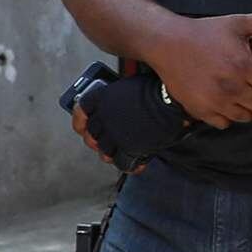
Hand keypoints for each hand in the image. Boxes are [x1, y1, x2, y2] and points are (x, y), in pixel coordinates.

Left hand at [68, 69, 183, 171]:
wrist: (171, 102)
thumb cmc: (156, 89)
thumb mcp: (130, 86)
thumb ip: (116, 97)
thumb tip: (116, 106)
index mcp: (101, 97)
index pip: (80, 111)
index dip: (80, 121)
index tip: (82, 126)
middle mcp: (103, 117)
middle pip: (92, 135)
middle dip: (97, 140)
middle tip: (106, 142)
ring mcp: (114, 134)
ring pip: (104, 152)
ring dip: (112, 154)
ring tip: (121, 152)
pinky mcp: (128, 148)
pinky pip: (122, 163)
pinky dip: (130, 165)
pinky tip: (137, 162)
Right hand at [145, 0, 251, 125]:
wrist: (166, 42)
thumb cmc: (204, 31)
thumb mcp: (236, 23)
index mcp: (243, 65)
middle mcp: (231, 87)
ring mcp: (214, 101)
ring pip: (245, 117)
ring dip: (249, 108)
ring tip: (246, 95)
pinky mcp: (199, 110)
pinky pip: (224, 123)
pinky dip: (228, 116)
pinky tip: (227, 102)